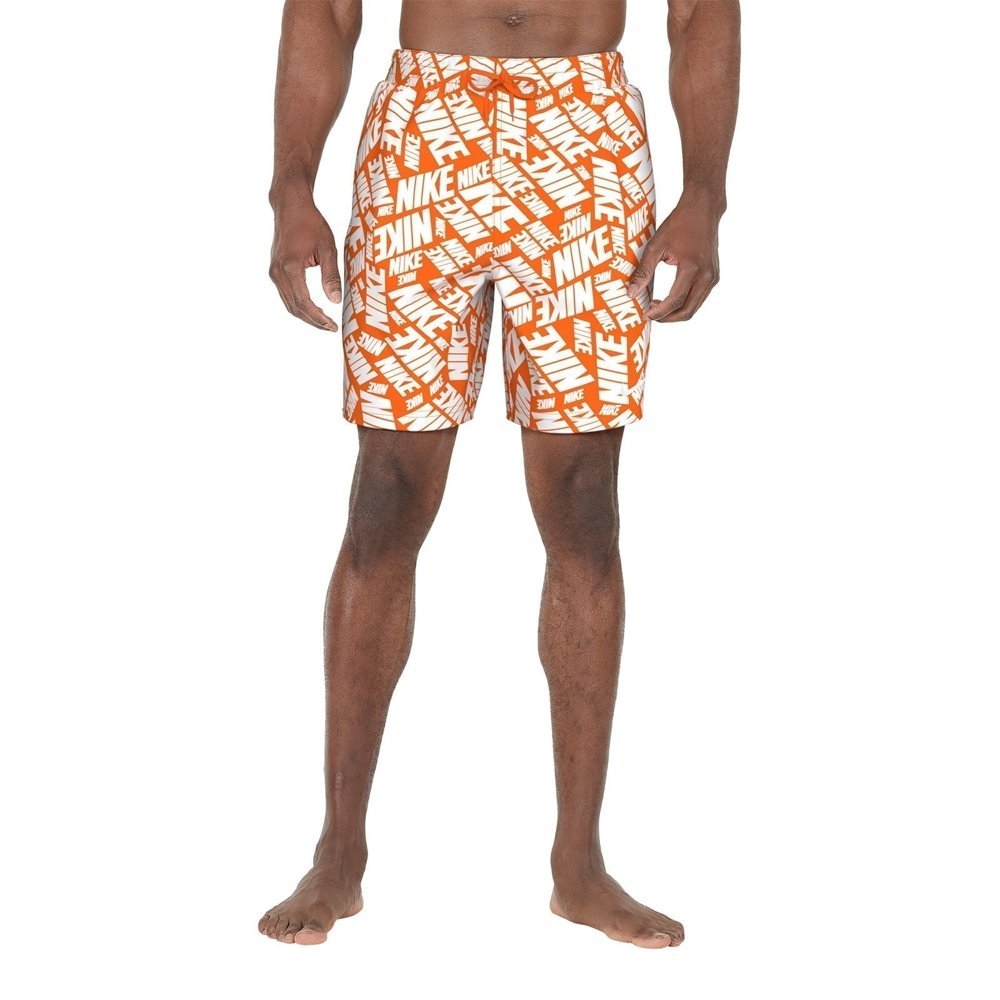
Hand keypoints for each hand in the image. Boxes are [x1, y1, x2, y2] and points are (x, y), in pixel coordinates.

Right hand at [269, 193, 342, 330]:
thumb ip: (330, 275)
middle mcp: (278, 272)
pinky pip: (286, 295)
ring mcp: (274, 272)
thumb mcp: (327, 248)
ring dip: (306, 315)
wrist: (290, 206)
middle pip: (294, 308)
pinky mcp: (275, 271)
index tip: (333, 326)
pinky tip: (314, 308)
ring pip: (289, 304)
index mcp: (290, 268)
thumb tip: (335, 301)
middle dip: (313, 321)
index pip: (304, 303)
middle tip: (331, 328)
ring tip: (324, 321)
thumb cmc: (311, 223)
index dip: (319, 318)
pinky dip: (299, 305)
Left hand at [626, 192, 722, 322]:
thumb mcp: (656, 246)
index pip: (674, 301)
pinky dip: (684, 303)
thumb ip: (643, 271)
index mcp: (692, 268)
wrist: (703, 208)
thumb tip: (631, 293)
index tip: (645, 314)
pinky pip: (698, 298)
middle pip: (687, 311)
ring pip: (694, 307)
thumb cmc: (679, 223)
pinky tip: (669, 298)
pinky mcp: (713, 276)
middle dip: (667, 318)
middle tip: (650, 314)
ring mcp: (712, 277)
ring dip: (675, 312)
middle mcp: (706, 276)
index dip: (658, 312)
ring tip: (656, 305)